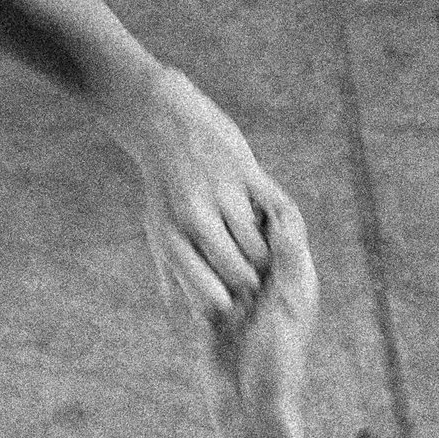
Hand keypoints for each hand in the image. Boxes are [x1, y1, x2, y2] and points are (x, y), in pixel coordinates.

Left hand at [132, 65, 298, 323]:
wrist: (164, 124)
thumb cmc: (165, 187)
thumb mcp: (160, 231)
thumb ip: (175, 272)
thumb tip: (187, 313)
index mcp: (171, 241)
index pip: (208, 295)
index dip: (228, 307)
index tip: (234, 307)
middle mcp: (193, 220)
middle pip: (238, 276)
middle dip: (252, 285)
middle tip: (260, 285)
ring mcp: (220, 195)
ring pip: (258, 248)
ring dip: (265, 256)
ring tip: (264, 255)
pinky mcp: (244, 171)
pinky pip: (273, 212)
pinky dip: (277, 223)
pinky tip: (273, 226)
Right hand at [198, 198, 320, 435]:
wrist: (251, 411)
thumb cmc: (277, 365)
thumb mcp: (287, 308)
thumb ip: (288, 262)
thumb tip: (285, 215)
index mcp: (294, 277)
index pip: (284, 224)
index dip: (267, 198)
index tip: (245, 175)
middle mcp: (270, 282)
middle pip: (253, 233)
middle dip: (235, 209)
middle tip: (212, 178)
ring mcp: (242, 297)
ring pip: (228, 252)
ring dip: (213, 231)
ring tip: (193, 201)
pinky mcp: (216, 313)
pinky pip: (204, 279)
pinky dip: (195, 261)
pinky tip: (178, 237)